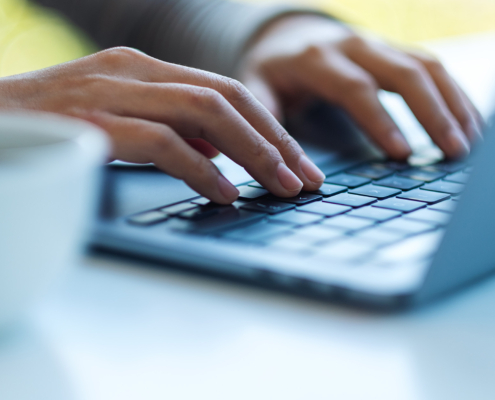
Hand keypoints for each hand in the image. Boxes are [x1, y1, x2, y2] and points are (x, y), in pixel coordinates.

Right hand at [0, 48, 325, 203]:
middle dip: (276, 140)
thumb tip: (217, 152)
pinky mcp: (92, 123)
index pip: (226, 92)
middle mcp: (134, 71)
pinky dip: (201, 169)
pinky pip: (163, 142)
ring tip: (282, 186)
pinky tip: (227, 192)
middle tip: (307, 178)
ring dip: (253, 153)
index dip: (271, 128)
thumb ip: (168, 129)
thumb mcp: (119, 120)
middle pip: (227, 99)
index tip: (299, 162)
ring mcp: (112, 92)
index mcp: (144, 69)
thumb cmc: (49, 125)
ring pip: (205, 113)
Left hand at [239, 15, 482, 159]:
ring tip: (468, 144)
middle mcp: (354, 46)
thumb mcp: (256, 86)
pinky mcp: (392, 51)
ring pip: (426, 66)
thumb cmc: (272, 68)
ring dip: (452, 104)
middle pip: (404, 72)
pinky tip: (466, 122)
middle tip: (452, 152)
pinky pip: (431, 66)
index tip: (403, 154)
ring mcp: (378, 45)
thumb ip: (266, 117)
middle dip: (432, 112)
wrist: (286, 33)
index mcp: (317, 58)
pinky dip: (453, 94)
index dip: (381, 120)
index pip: (356, 89)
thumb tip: (284, 164)